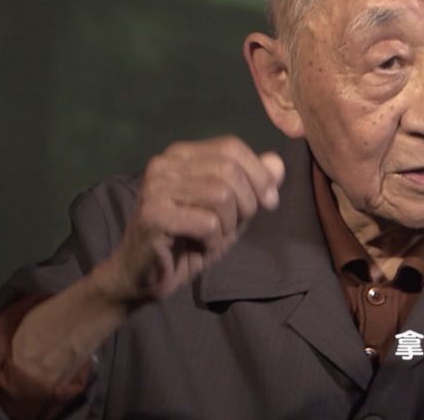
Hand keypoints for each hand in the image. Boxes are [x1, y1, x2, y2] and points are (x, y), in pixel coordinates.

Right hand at [101, 136, 284, 303]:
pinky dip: (214, 240)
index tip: (270, 202)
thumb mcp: (232, 211)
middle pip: (229, 169)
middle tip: (234, 225)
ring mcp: (155, 187)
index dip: (259, 173)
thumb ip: (254, 185)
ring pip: (221, 194)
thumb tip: (277, 162)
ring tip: (213, 236)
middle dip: (246, 201)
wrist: (145, 277)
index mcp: (181, 154)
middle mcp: (164, 163)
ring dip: (228, 223)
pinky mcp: (152, 215)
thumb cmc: (190, 241)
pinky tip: (199, 246)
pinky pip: (207, 222)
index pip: (231, 146)